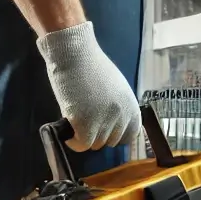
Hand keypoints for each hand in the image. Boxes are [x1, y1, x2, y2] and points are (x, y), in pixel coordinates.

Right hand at [37, 21, 140, 151]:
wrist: (74, 54)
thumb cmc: (91, 66)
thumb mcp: (115, 87)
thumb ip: (118, 107)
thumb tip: (112, 125)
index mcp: (132, 105)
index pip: (131, 134)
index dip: (116, 134)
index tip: (104, 129)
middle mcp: (122, 115)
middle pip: (111, 141)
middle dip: (98, 133)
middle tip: (86, 119)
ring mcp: (105, 121)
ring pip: (95, 144)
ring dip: (84, 135)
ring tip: (76, 118)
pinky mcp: (86, 125)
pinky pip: (81, 145)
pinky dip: (73, 140)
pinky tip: (68, 127)